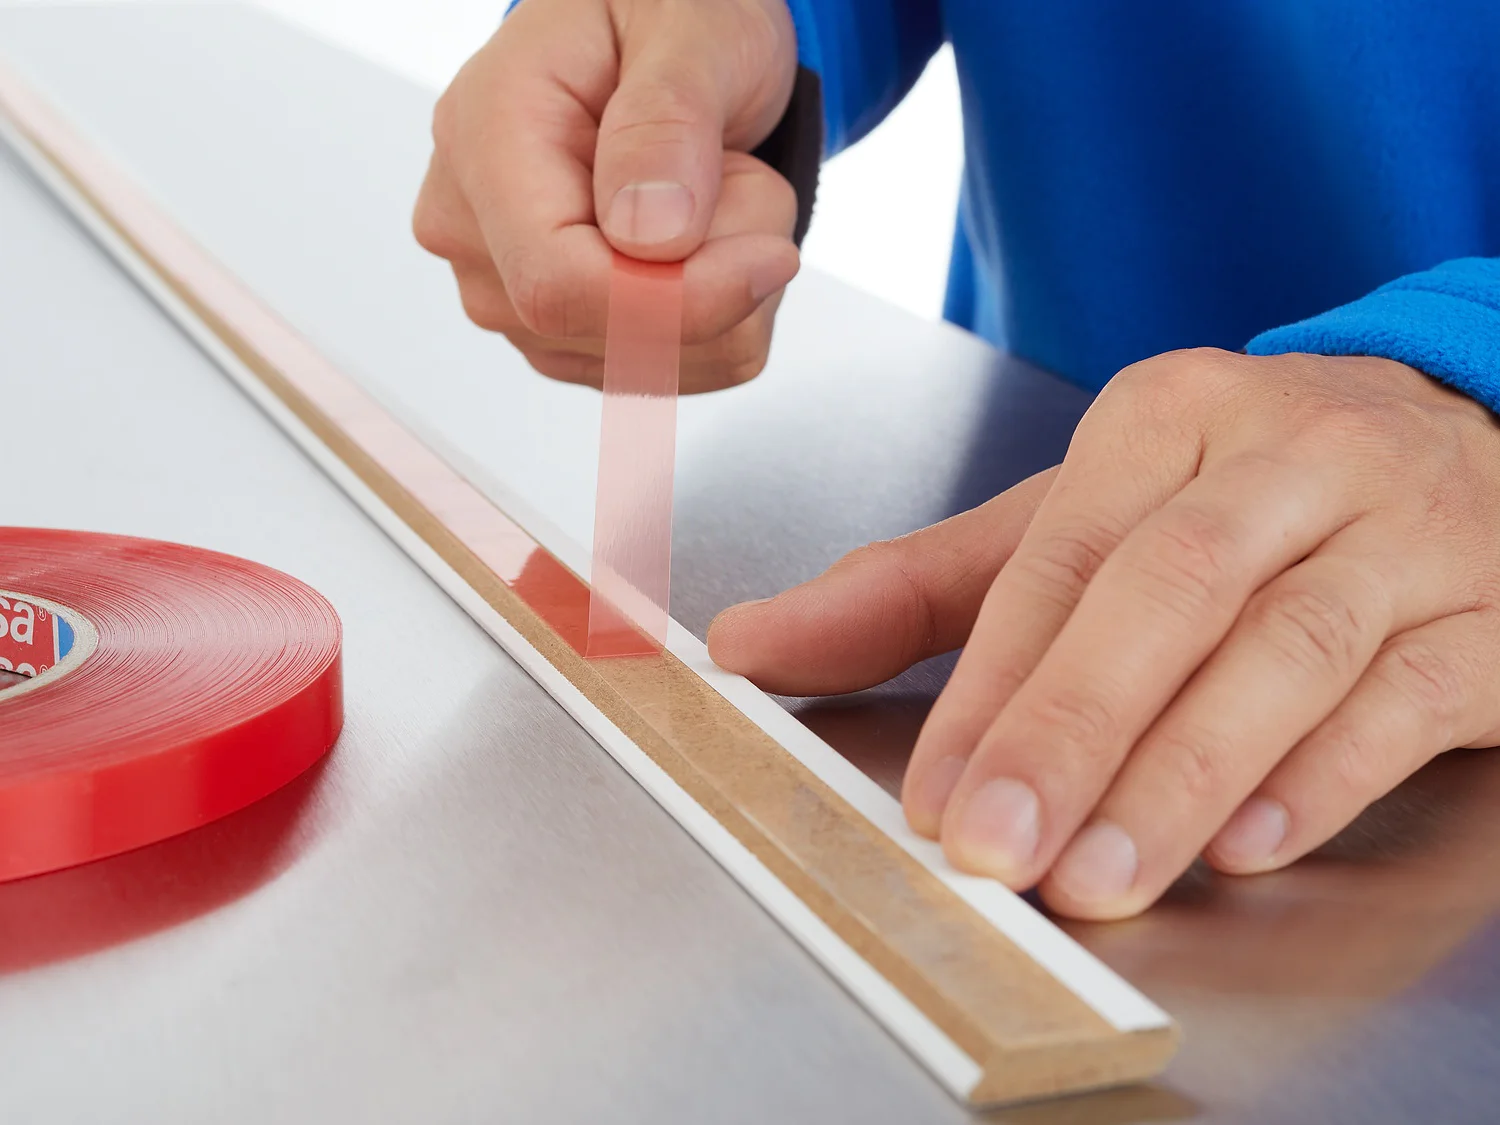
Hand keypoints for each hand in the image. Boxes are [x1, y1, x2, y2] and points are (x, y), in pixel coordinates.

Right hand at [411, 0, 800, 392]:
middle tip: (734, 167)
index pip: (558, 284)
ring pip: (657, 363)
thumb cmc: (671, 13)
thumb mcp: (690, 26)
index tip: (774, 257)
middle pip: (613, 334)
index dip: (678, 300)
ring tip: (709, 187)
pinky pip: (675, 370)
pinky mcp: (559, 337)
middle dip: (718, 270)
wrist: (667, 44)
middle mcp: (475, 234)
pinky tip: (701, 235)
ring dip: (726, 287)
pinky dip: (721, 313)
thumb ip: (668, 121)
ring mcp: (510, 296)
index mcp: (484, 140)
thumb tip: (647, 236)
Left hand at [710, 349, 1499, 918]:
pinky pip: (1407, 692)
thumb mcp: (1072, 519)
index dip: (996, 681)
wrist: (1449, 437)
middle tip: (1002, 848)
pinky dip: (1324, 775)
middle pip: (1174, 588)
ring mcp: (1404, 523)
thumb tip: (749, 644)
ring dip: (1186, 771)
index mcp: (1166, 416)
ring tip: (1103, 874)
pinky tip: (1246, 843)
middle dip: (1076, 727)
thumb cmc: (1230, 496)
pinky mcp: (1489, 607)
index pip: (1065, 552)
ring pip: (1292, 645)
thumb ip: (919, 589)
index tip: (939, 796)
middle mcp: (1287, 453)